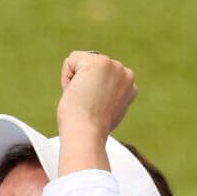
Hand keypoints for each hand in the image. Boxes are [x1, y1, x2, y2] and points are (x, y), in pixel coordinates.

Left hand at [55, 52, 136, 173]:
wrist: (86, 134)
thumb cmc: (91, 129)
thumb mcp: (107, 111)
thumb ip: (107, 96)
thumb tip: (100, 92)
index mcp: (130, 86)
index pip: (101, 77)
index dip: (92, 94)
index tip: (96, 110)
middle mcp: (125, 73)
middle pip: (91, 67)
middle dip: (84, 85)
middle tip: (89, 105)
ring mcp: (114, 66)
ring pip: (80, 63)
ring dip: (76, 82)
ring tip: (84, 99)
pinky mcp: (98, 62)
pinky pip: (71, 61)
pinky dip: (67, 78)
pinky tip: (77, 92)